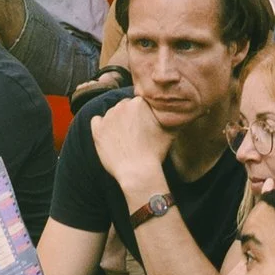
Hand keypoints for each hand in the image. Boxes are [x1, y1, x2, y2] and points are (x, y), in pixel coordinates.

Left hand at [89, 94, 173, 208]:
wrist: (138, 172)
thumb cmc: (155, 152)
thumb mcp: (170, 131)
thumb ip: (170, 117)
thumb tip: (177, 111)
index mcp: (140, 102)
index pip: (138, 102)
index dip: (141, 113)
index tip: (143, 124)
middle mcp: (122, 105)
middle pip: (124, 106)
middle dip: (128, 116)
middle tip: (134, 132)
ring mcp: (108, 117)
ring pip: (111, 114)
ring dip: (116, 122)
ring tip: (124, 138)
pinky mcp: (97, 130)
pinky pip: (96, 121)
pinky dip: (101, 127)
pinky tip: (110, 137)